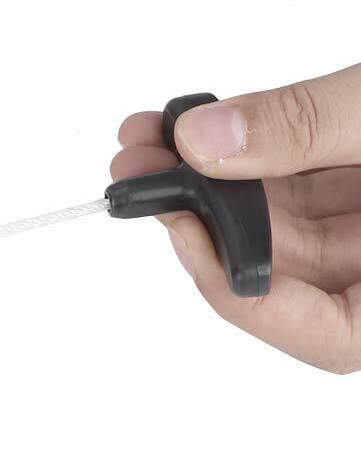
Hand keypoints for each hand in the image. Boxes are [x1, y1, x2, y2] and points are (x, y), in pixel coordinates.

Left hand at [112, 66, 360, 373]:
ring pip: (280, 223)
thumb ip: (310, 127)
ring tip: (148, 137)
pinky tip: (190, 130)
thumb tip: (205, 144)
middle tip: (138, 168)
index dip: (240, 291)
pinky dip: (243, 156)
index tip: (183, 228)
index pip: (325, 335)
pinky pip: (296, 186)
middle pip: (286, 272)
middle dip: (199, 215)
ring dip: (207, 179)